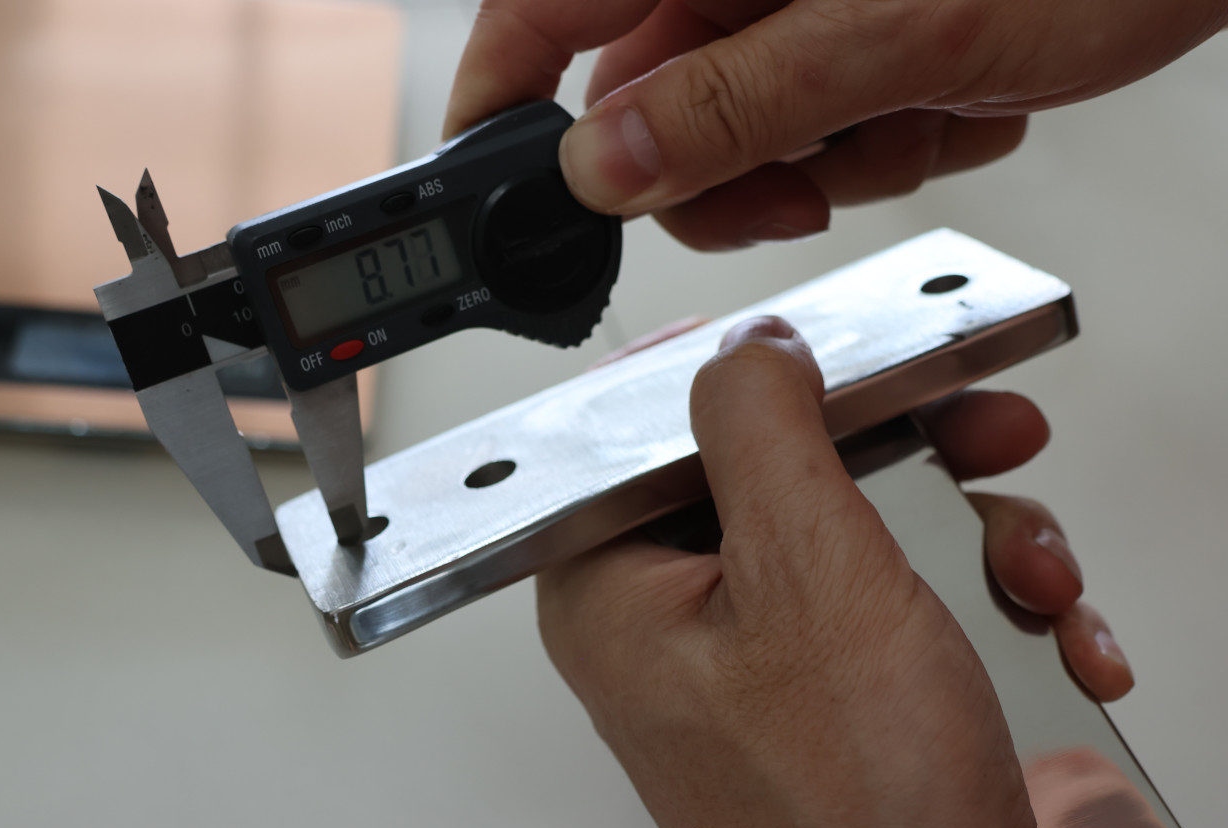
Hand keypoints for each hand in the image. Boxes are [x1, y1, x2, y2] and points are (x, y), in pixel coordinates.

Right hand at [446, 0, 1227, 249]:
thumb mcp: (889, 31)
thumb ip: (732, 104)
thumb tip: (602, 170)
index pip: (539, 14)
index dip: (500, 104)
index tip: (495, 187)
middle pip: (648, 105)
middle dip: (725, 173)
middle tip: (794, 184)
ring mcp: (796, 2)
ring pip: (741, 134)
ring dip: (826, 161)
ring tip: (916, 112)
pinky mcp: (854, 33)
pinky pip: (820, 127)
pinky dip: (886, 142)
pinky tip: (955, 97)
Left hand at [538, 316, 1131, 827]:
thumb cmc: (852, 818)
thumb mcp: (805, 577)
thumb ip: (761, 430)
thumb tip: (749, 348)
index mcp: (615, 590)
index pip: (651, 429)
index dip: (744, 375)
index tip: (822, 349)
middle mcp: (678, 620)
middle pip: (779, 465)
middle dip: (905, 450)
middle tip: (973, 430)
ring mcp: (763, 656)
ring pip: (861, 520)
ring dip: (972, 529)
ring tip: (1028, 574)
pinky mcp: (839, 687)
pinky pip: (906, 592)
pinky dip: (989, 597)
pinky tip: (1043, 632)